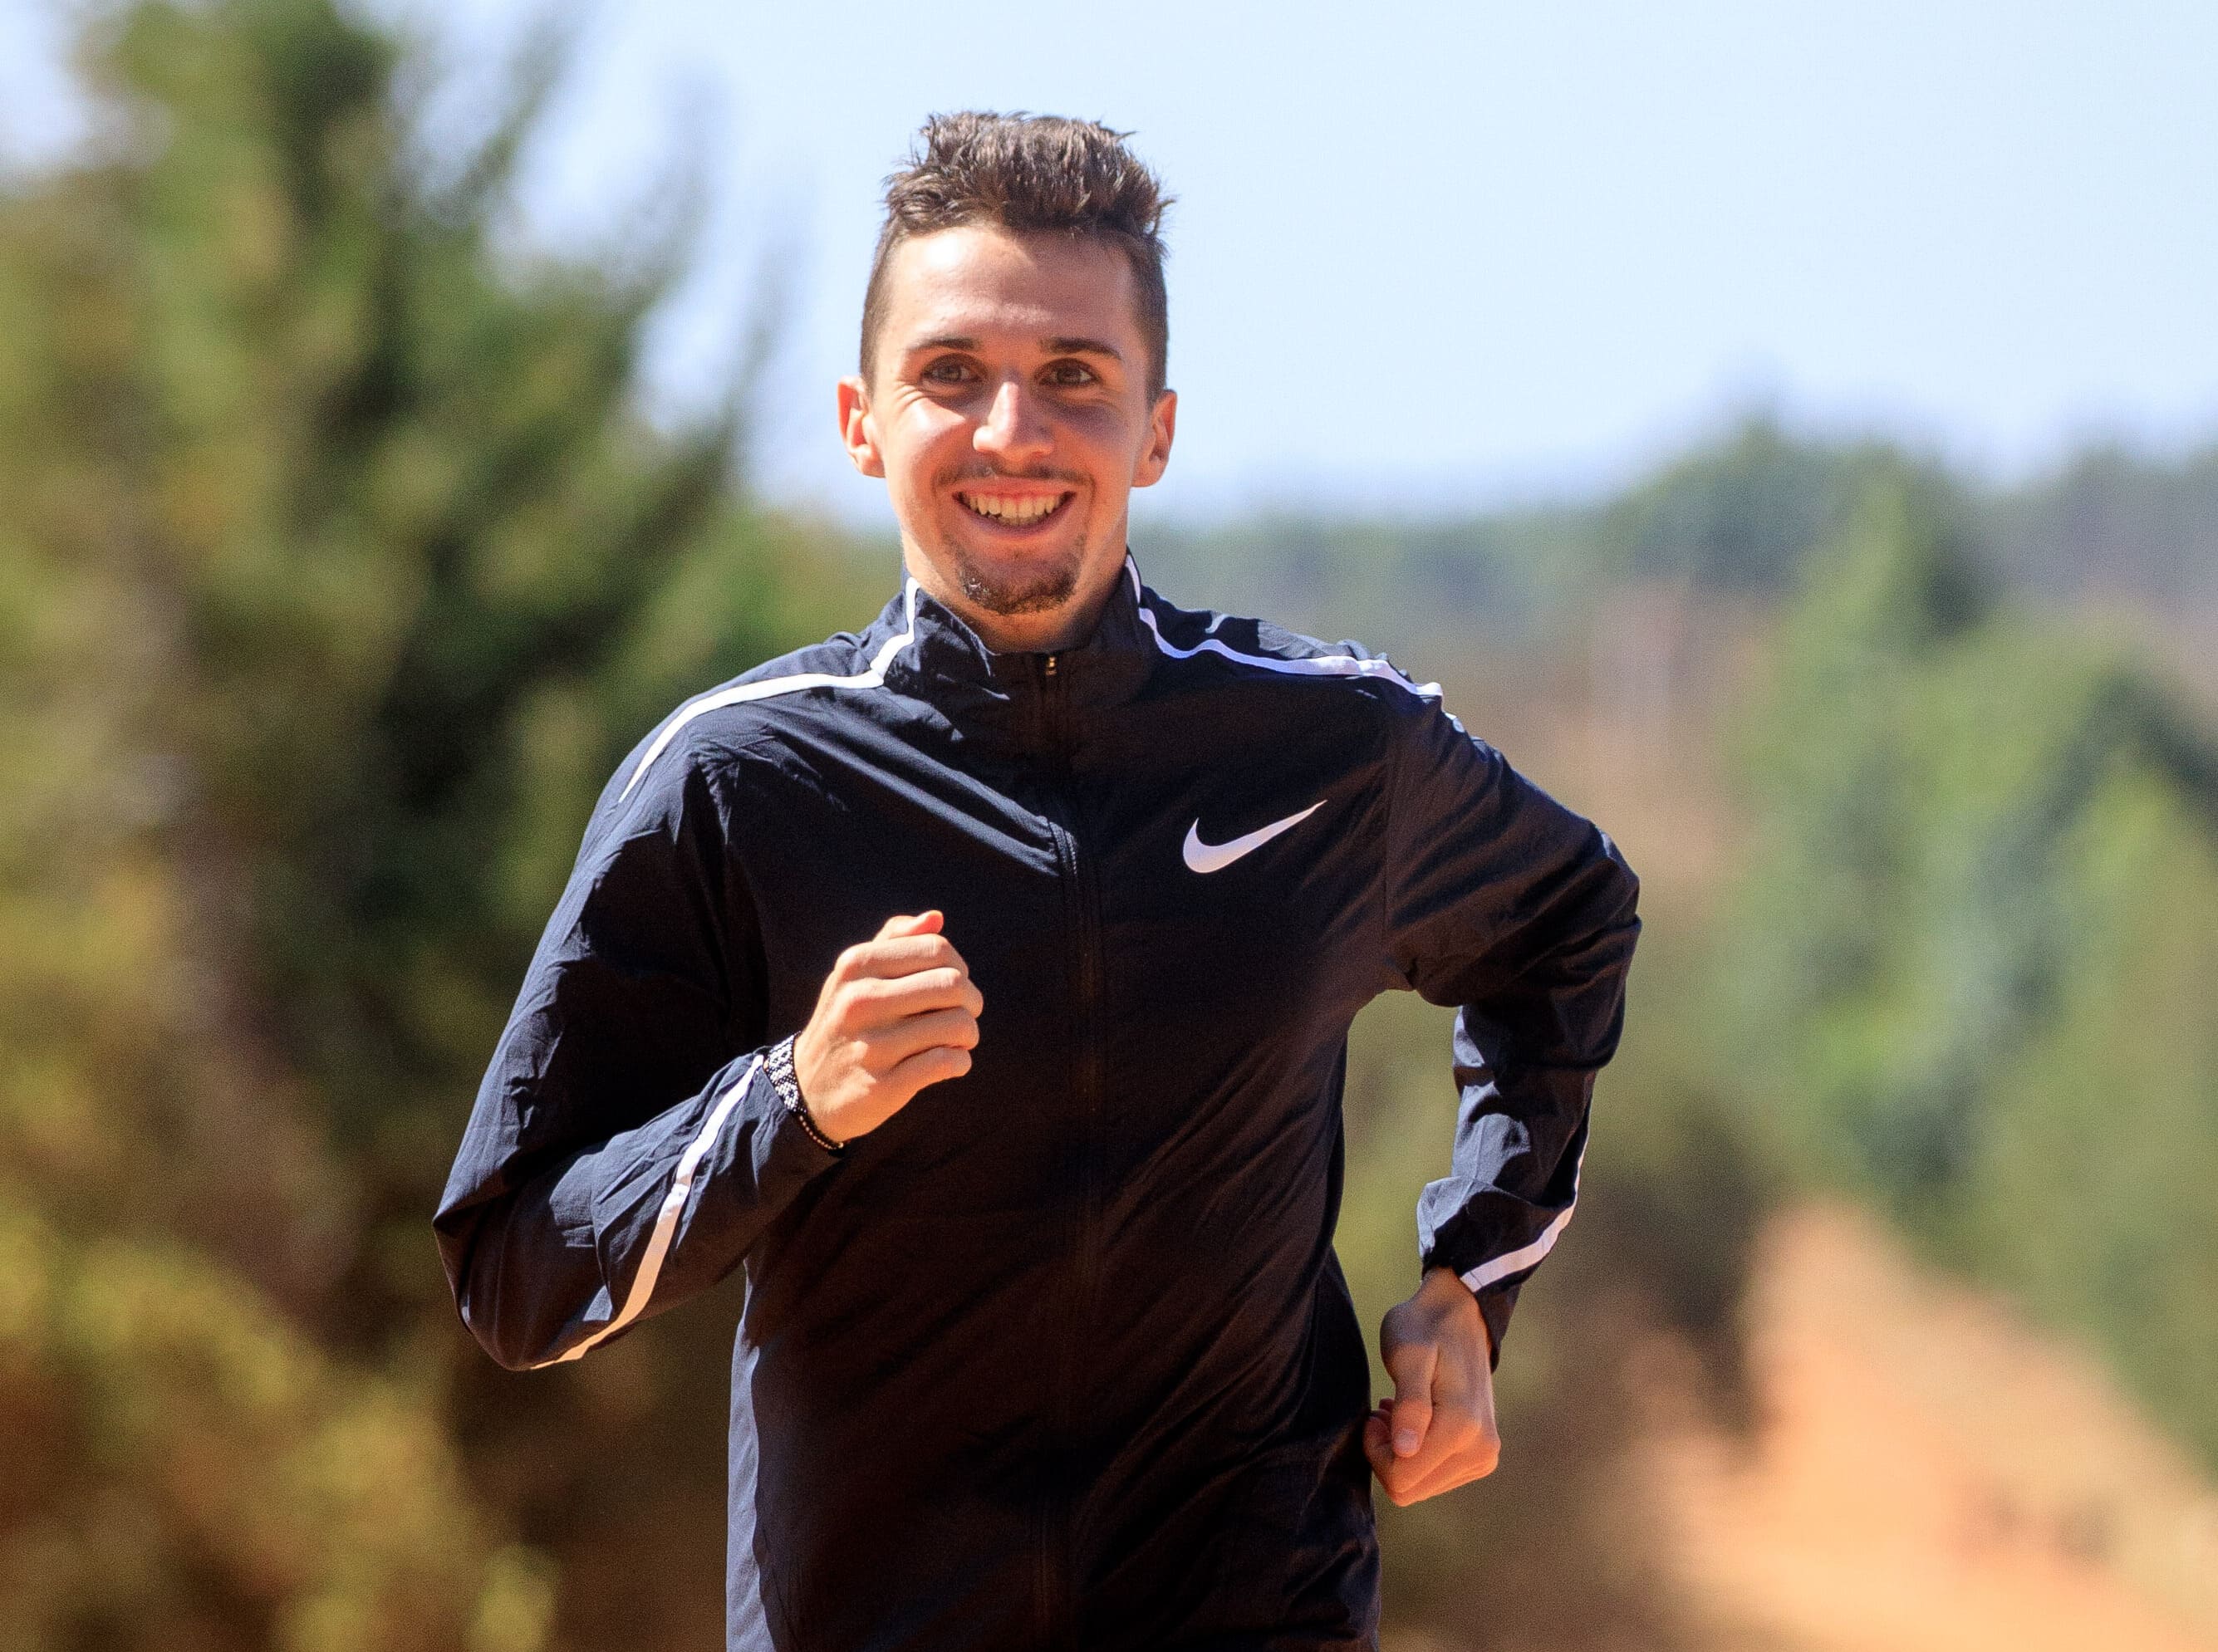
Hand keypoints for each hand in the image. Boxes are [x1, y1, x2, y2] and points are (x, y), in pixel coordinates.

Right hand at [791, 910, 981, 1141]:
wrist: (806, 1090)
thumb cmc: (845, 1023)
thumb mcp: (854, 976)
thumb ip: (893, 940)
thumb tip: (936, 918)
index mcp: (856, 966)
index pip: (936, 949)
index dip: (958, 967)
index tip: (954, 985)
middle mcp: (860, 1001)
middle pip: (953, 984)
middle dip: (971, 1000)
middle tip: (966, 1014)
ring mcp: (871, 1046)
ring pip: (957, 1025)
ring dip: (969, 1034)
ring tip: (959, 1040)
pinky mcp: (883, 1086)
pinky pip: (947, 1062)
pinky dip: (960, 1062)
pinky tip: (952, 1063)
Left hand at [1364, 1266, 1500, 1505]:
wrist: (1461, 1316)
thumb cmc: (1425, 1329)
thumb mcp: (1407, 1355)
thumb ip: (1409, 1404)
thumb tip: (1405, 1451)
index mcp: (1462, 1428)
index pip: (1401, 1479)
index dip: (1376, 1451)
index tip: (1376, 1413)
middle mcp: (1480, 1451)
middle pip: (1411, 1489)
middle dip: (1388, 1455)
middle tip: (1386, 1412)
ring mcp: (1484, 1456)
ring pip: (1421, 1487)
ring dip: (1402, 1454)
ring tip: (1400, 1412)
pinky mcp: (1482, 1457)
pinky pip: (1435, 1478)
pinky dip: (1417, 1453)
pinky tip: (1414, 1421)